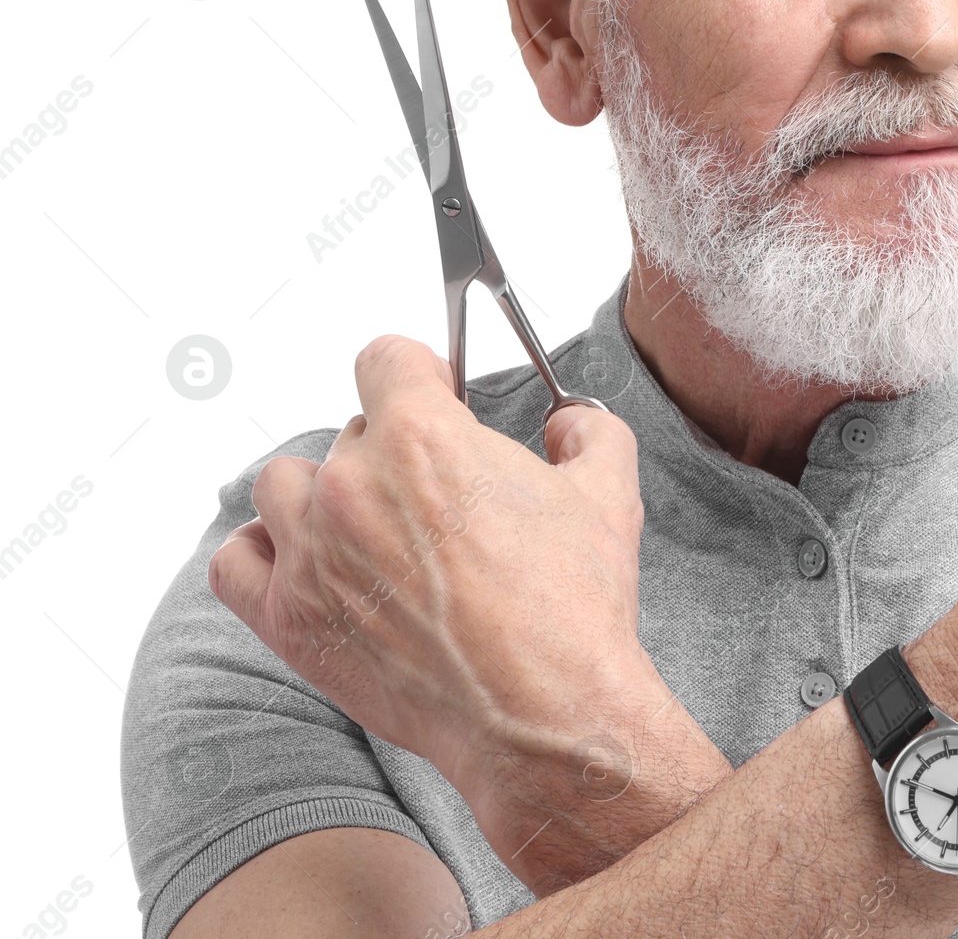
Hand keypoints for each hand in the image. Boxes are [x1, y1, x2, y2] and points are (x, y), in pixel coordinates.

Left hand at [208, 334, 728, 889]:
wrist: (543, 712)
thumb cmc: (571, 607)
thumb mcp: (608, 492)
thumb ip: (589, 431)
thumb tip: (569, 423)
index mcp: (422, 437)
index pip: (385, 357)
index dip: (418, 370)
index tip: (436, 393)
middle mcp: (353, 486)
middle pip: (351, 429)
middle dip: (393, 450)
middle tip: (435, 494)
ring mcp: (312, 554)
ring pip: (284, 484)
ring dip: (322, 494)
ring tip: (369, 527)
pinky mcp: (290, 620)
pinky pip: (236, 561)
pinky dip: (265, 553)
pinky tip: (309, 562)